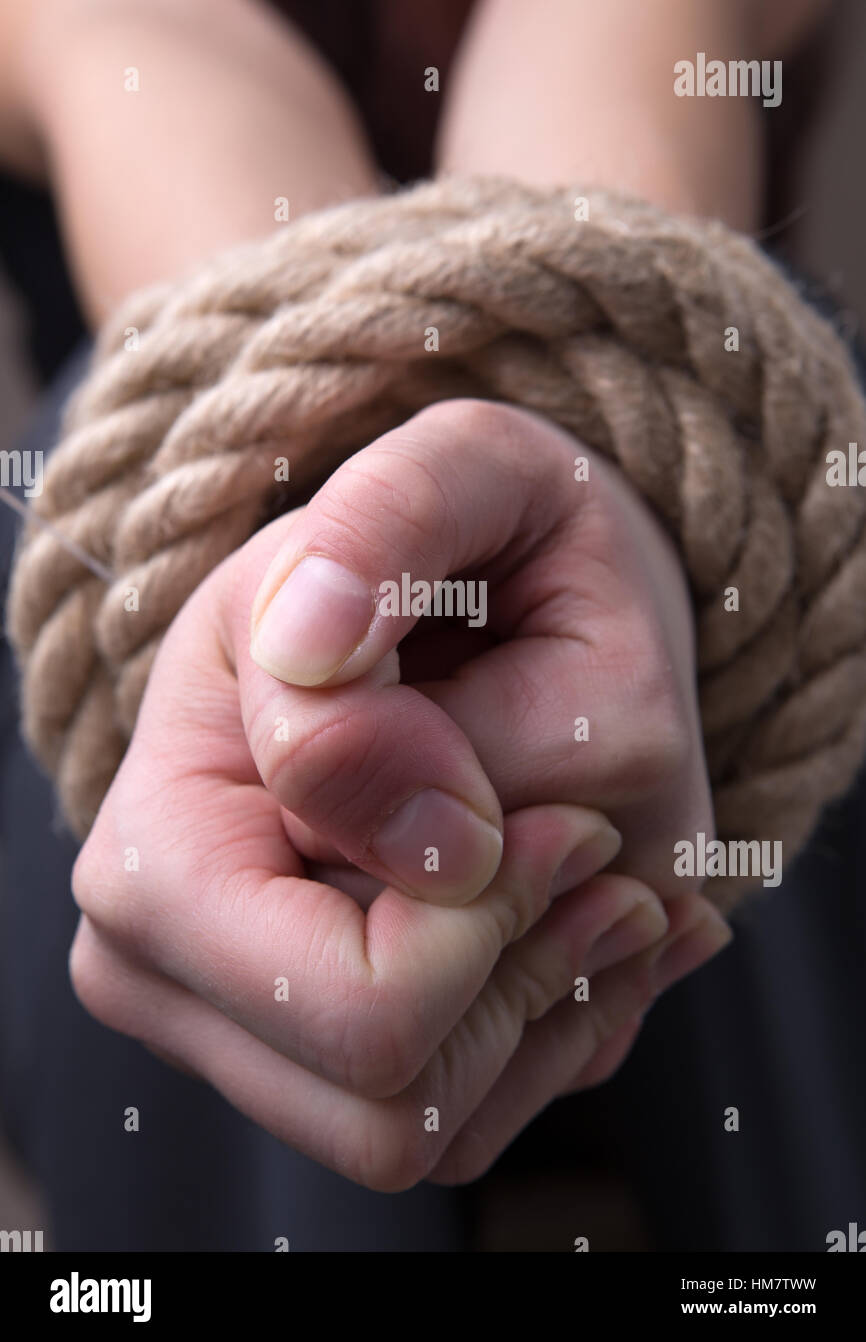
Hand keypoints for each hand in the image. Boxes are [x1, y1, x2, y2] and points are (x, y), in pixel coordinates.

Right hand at [69, 399, 730, 1187]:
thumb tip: (323, 657)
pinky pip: (477, 1119)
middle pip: (394, 1110)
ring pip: (440, 1133)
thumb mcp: (443, 477)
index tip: (556, 804)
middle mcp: (174, 974)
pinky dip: (555, 1026)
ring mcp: (255, 1035)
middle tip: (589, 844)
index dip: (493, 907)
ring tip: (596, 873)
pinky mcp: (336, 1065)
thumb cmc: (453, 547)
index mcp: (158, 850)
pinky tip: (578, 913)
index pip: (352, 1004)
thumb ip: (379, 539)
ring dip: (552, 1001)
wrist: (465, 601)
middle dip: (525, 971)